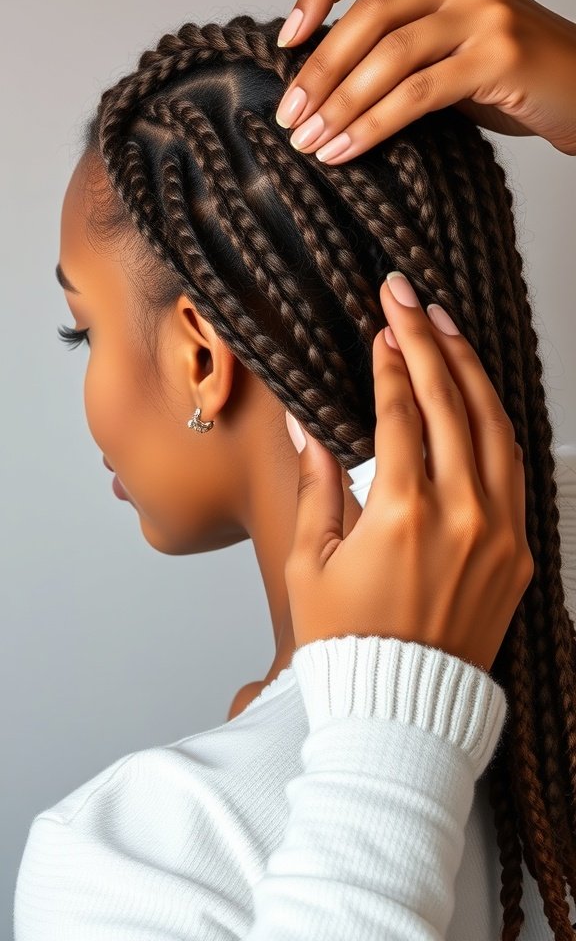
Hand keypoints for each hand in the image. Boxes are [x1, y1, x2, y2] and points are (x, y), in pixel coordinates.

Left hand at [275, 0, 575, 159]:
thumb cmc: (517, 81)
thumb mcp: (456, 50)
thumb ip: (406, 50)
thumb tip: (328, 85)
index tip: (287, 41)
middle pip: (371, 14)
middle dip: (320, 69)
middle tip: (289, 116)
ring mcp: (485, 15)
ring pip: (390, 56)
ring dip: (340, 104)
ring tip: (310, 142)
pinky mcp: (499, 58)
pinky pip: (418, 94)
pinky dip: (373, 125)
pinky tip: (345, 150)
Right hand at [283, 272, 534, 672]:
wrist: (403, 710)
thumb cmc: (348, 642)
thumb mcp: (311, 563)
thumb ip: (317, 484)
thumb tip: (308, 426)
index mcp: (403, 514)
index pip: (402, 411)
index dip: (390, 361)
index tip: (382, 327)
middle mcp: (461, 515)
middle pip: (451, 402)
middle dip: (428, 339)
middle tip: (409, 296)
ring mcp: (500, 533)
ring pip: (496, 427)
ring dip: (470, 371)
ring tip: (448, 328)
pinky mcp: (519, 553)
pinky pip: (515, 470)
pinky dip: (497, 424)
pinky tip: (478, 396)